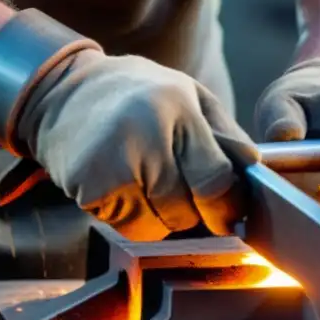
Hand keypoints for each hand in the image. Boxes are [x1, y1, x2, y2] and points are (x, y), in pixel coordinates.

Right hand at [23, 50, 258, 239]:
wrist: (62, 91)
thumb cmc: (137, 95)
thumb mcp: (191, 96)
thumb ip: (227, 135)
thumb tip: (257, 173)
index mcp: (177, 108)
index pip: (216, 180)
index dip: (227, 207)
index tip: (228, 214)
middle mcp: (144, 136)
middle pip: (188, 211)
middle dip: (192, 211)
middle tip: (178, 185)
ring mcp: (112, 165)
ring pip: (158, 228)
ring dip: (161, 217)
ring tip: (146, 180)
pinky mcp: (88, 188)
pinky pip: (128, 227)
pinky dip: (133, 216)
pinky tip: (123, 185)